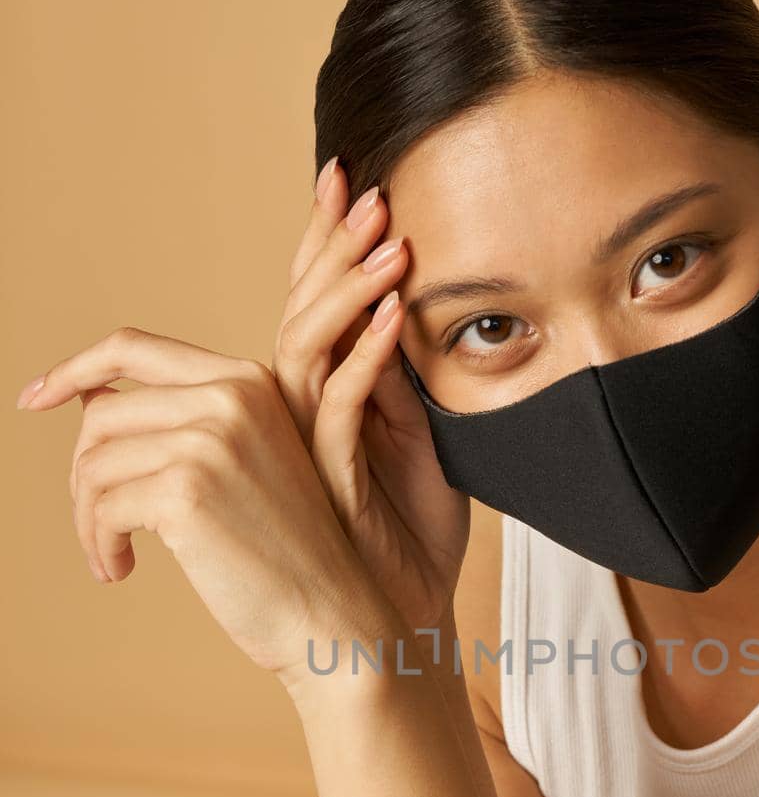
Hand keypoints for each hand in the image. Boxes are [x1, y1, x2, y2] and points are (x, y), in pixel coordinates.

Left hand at [16, 329, 401, 690]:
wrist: (330, 616)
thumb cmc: (285, 553)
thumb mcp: (247, 464)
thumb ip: (186, 421)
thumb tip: (86, 400)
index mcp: (246, 380)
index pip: (131, 348)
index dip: (72, 370)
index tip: (33, 401)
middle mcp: (229, 397)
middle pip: (101, 414)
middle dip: (83, 476)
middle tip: (97, 526)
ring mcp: (209, 441)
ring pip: (94, 463)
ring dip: (88, 519)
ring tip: (111, 556)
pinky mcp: (185, 491)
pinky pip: (102, 508)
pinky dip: (99, 544)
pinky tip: (120, 571)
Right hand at [270, 159, 469, 639]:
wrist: (404, 621)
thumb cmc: (412, 542)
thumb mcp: (422, 446)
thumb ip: (403, 385)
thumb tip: (401, 310)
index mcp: (318, 400)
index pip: (315, 302)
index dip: (325, 240)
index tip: (347, 175)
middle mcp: (297, 413)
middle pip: (301, 310)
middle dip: (331, 245)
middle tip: (364, 184)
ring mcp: (304, 444)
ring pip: (306, 347)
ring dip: (350, 289)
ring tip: (390, 237)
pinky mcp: (326, 478)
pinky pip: (339, 406)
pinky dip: (368, 358)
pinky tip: (397, 314)